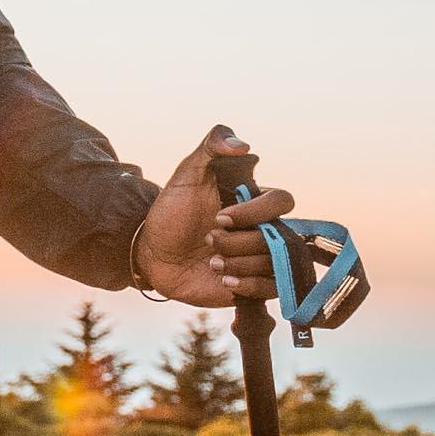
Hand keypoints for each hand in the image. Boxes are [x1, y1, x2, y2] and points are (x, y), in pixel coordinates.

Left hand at [135, 126, 292, 306]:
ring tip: (210, 262)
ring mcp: (259, 258)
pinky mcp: (252, 285)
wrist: (152, 253)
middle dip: (238, 242)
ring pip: (272, 264)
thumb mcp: (186, 173)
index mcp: (254, 202)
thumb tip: (244, 145)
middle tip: (207, 239)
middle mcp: (262, 229)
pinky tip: (223, 279)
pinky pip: (270, 289)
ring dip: (236, 263)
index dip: (255, 211)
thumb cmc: (171, 211)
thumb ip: (211, 146)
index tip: (218, 216)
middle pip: (278, 237)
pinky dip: (248, 285)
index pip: (282, 201)